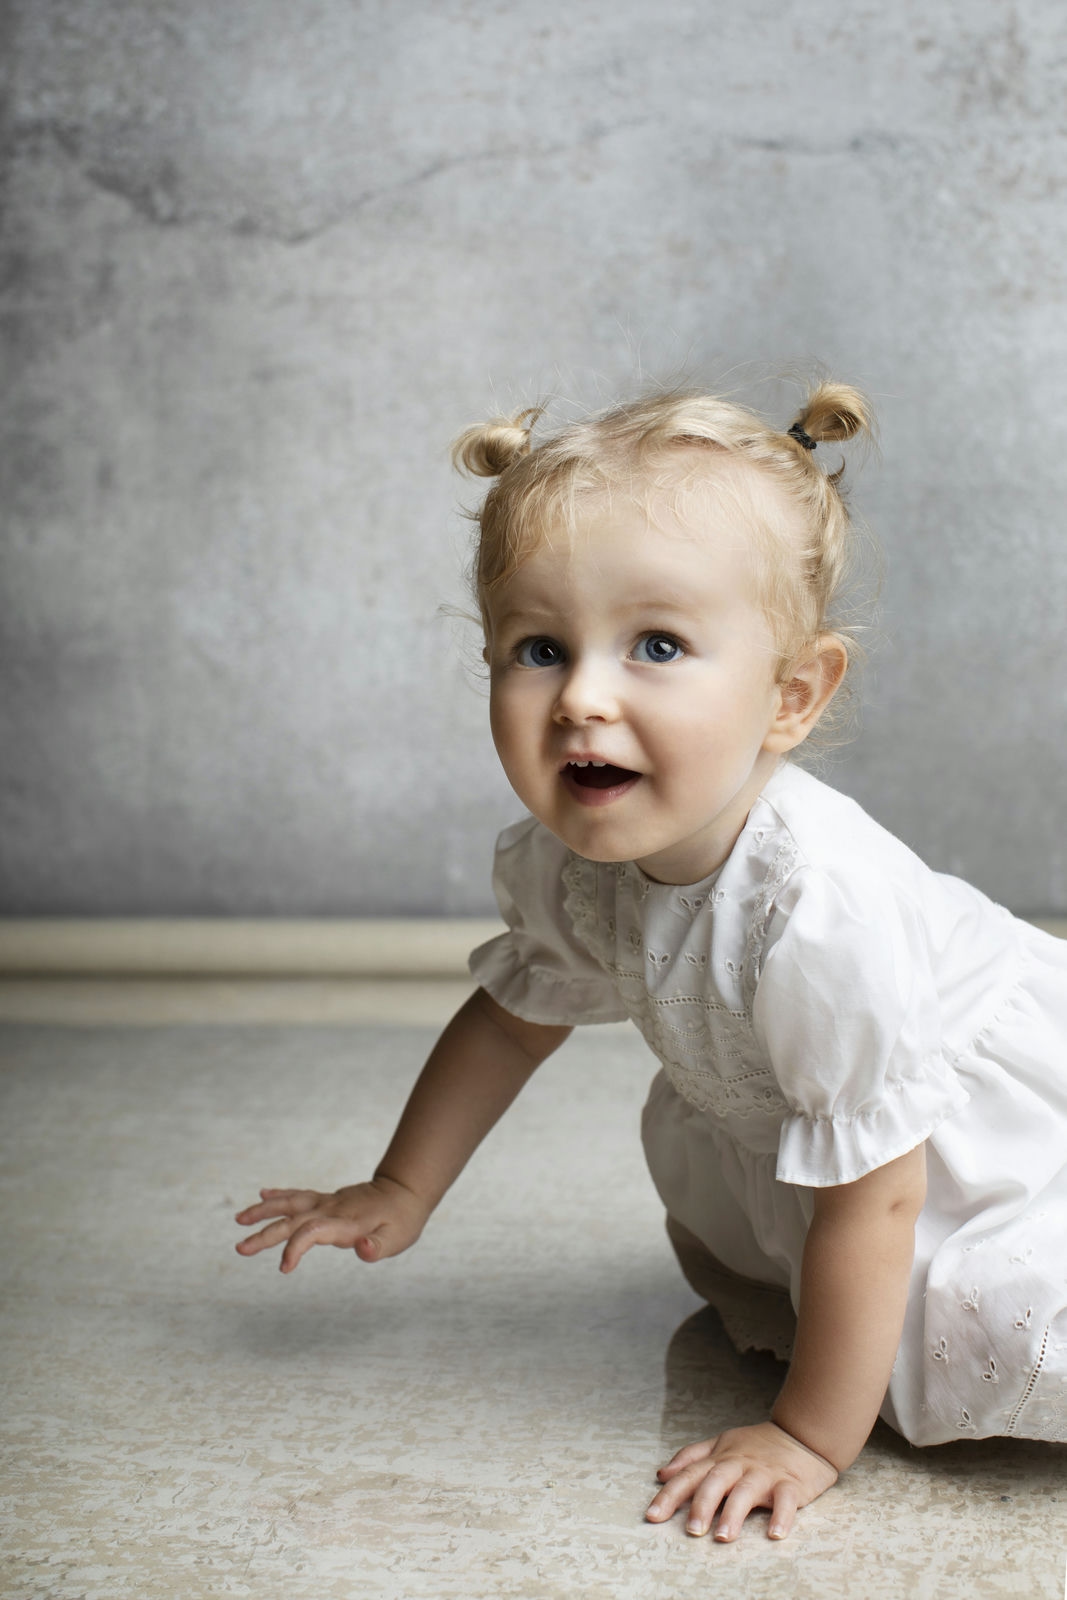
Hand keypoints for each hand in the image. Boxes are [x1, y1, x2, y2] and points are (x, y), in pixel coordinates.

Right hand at [234, 1176, 430, 1272]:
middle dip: (264, 1234)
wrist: (404, 1190)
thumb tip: (363, 1248)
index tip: (284, 1268)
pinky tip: (263, 1194)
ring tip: (239, 1219)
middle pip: (292, 1220)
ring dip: (263, 1211)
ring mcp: (327, 1202)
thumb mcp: (396, 1238)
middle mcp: (330, 1209)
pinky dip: (280, 1194)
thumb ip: (377, 1246)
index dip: (295, 1248)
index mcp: (344, 1223)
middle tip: (239, 1248)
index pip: (311, 1232)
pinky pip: (298, 1195)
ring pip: (289, 1204)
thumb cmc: (401, 1220)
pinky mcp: (327, 1199)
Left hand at [645, 1421, 837, 1541]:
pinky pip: (786, 1500)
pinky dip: (781, 1516)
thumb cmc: (757, 1445)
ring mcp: (764, 1474)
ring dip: (734, 1513)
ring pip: (746, 1491)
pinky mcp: (790, 1484)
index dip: (670, 1494)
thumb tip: (661, 1474)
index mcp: (720, 1458)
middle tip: (691, 1530)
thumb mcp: (720, 1444)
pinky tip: (775, 1533)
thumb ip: (691, 1458)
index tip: (652, 1515)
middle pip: (715, 1481)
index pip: (690, 1475)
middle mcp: (739, 1464)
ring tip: (723, 1536)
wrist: (801, 1435)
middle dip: (701, 1505)